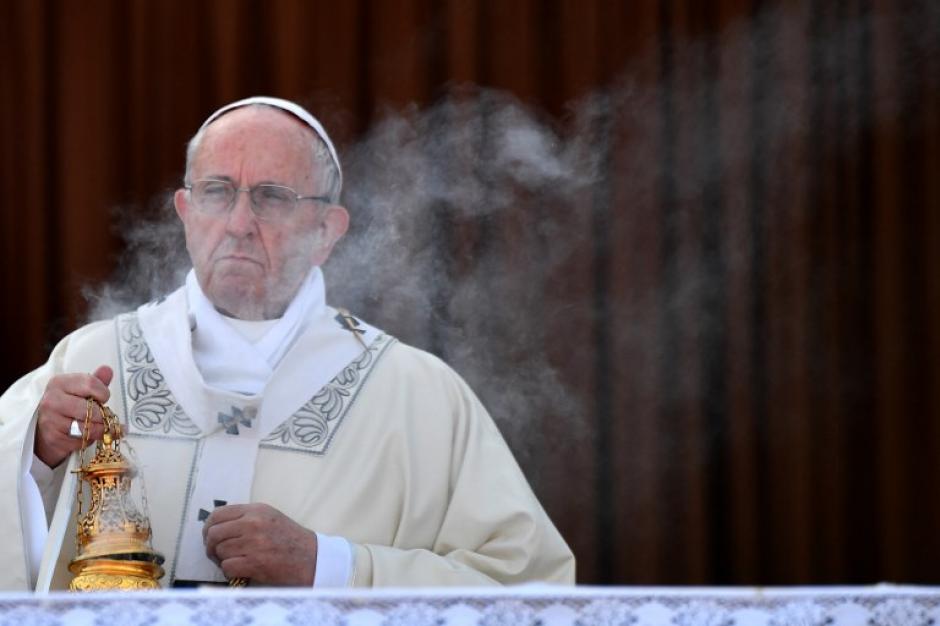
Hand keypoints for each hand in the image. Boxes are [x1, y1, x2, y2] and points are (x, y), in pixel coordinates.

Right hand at [34, 365, 112, 467]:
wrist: (44, 432)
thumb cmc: (66, 408)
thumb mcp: (79, 391)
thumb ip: (95, 381)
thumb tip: (107, 370)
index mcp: (59, 383)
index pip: (90, 383)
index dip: (103, 392)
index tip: (103, 398)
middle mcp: (52, 400)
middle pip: (90, 408)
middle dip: (101, 414)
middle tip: (99, 415)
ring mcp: (51, 420)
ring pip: (88, 426)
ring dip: (98, 428)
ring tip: (96, 426)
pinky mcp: (54, 438)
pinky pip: (82, 439)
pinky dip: (89, 439)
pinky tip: (85, 435)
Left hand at [203, 503, 317, 585]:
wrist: (312, 559)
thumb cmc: (291, 540)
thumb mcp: (270, 518)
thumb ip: (246, 517)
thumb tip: (217, 526)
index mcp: (256, 510)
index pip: (218, 514)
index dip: (208, 527)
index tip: (209, 536)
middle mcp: (253, 523)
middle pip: (214, 533)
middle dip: (211, 546)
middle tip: (216, 553)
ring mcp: (254, 543)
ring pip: (220, 551)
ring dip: (222, 560)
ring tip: (234, 562)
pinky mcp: (255, 563)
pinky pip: (227, 566)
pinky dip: (229, 571)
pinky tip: (240, 571)